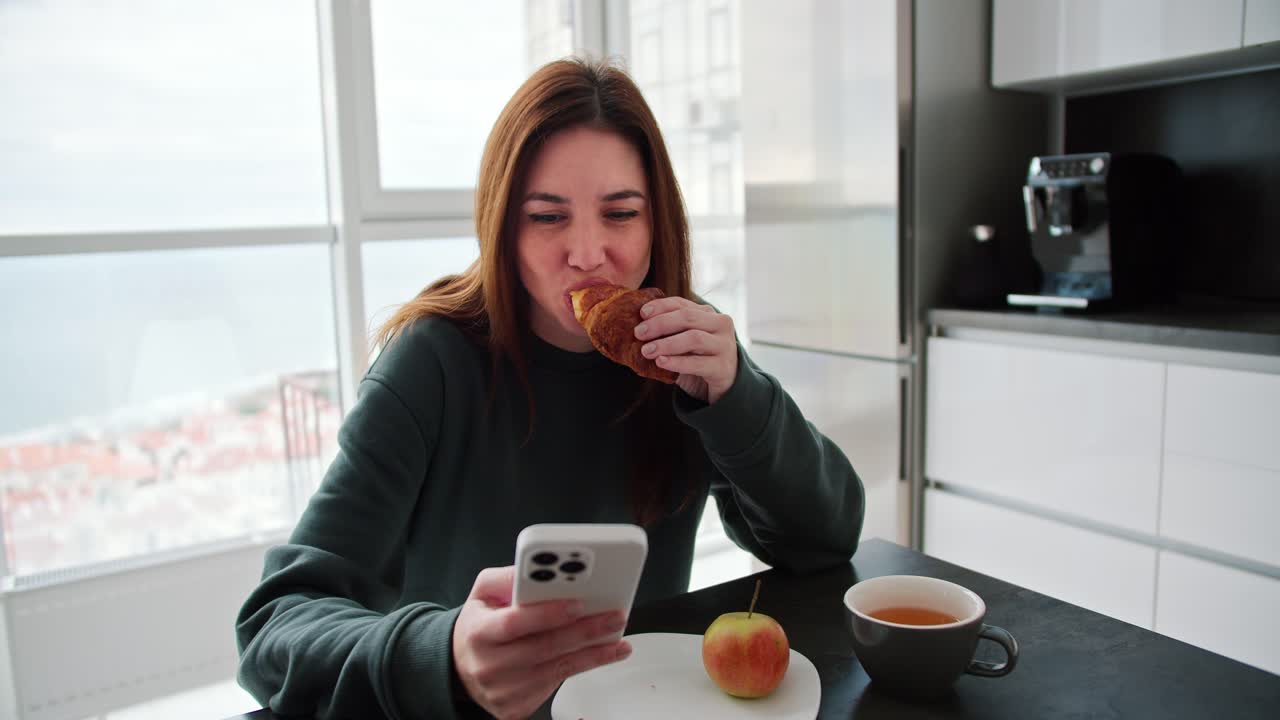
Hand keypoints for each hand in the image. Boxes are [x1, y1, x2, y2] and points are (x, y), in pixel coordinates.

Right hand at [451, 566, 631, 719]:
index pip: (515, 622)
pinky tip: (601, 654)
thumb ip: (508, 577)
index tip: (578, 602)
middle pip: (543, 648)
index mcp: (478, 633)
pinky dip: (582, 667)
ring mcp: (503, 691)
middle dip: (584, 631)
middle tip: (613, 616)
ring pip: (556, 670)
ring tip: (617, 638)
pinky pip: (556, 685)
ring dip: (593, 654)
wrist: (461, 669)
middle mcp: (489, 665)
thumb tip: (538, 570)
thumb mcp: (482, 593)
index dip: (548, 613)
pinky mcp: (516, 707)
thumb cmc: (478, 627)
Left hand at [635, 297, 738, 403]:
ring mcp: (725, 345)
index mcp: (708, 313)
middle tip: (639, 333)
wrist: (723, 383)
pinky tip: (661, 362)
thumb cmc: (698, 357)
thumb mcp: (683, 340)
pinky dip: (677, 362)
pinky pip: (698, 363)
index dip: (660, 306)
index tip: (641, 313)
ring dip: (666, 344)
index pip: (682, 304)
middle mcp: (720, 325)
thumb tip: (637, 327)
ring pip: (694, 338)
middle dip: (660, 324)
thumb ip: (668, 331)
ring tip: (646, 351)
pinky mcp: (723, 367)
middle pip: (688, 318)